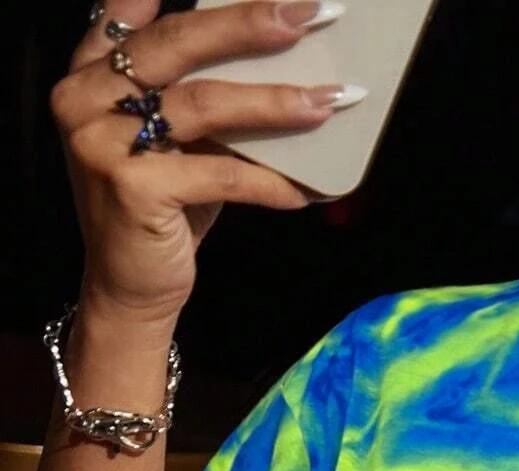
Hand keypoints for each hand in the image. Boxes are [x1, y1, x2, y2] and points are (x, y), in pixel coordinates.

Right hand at [52, 1, 350, 330]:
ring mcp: (103, 142)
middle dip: (247, 25)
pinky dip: (268, 182)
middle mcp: (85, 97)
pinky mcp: (132, 188)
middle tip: (306, 14)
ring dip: (273, 103)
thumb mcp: (175, 142)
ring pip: (203, 104)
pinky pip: (220, 173)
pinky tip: (303, 190)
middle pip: (177, 43)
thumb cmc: (163, 208)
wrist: (131, 288)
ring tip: (326, 102)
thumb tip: (281, 60)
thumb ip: (196, 95)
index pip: (134, 11)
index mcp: (90, 72)